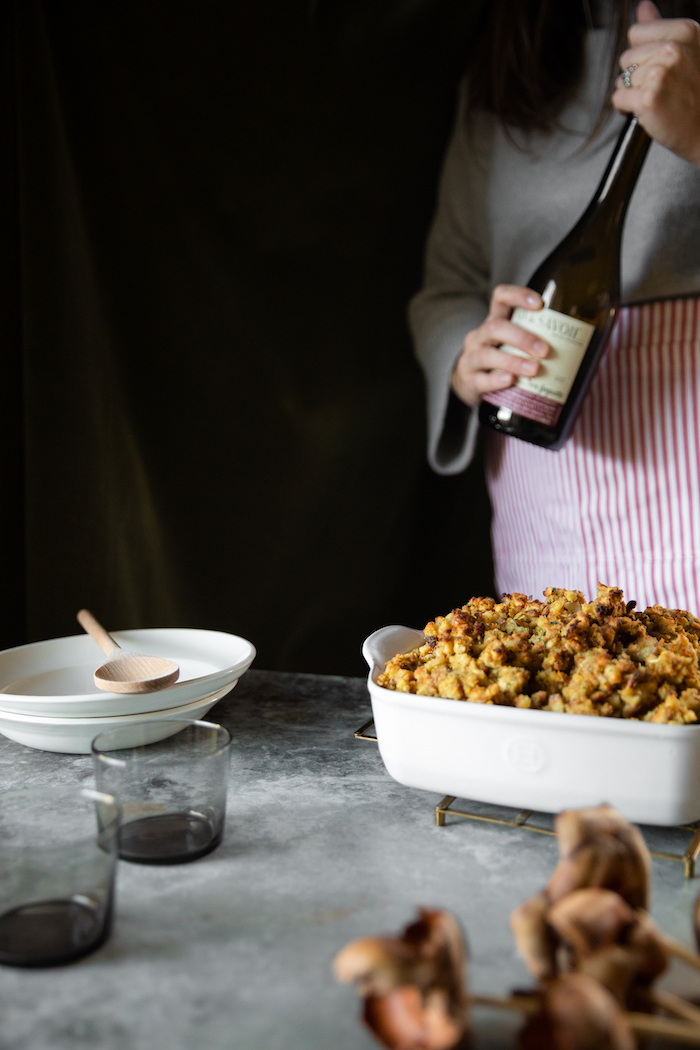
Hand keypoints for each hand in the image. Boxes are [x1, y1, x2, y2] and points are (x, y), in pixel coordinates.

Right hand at [450, 285, 548, 408]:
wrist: (471, 385)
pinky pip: (480, 379)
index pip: (501, 297)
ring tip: (534, 370)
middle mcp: (480, 337)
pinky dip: (496, 380)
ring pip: (487, 354)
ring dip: (513, 361)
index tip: (540, 304)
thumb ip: (537, 341)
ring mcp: (471, 359)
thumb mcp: (514, 346)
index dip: (518, 296)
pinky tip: (510, 381)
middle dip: (522, 337)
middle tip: (545, 350)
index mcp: (494, 322)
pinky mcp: (469, 381)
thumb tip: (588, 344)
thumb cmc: (502, 362)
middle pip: (495, 327)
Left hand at [612, 0, 699, 166]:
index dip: (642, 52)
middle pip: (626, 57)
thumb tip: (643, 7)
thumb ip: (661, 28)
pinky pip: (618, 98)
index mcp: (684, 32)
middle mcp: (673, 50)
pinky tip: (647, 110)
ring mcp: (660, 73)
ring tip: (657, 98)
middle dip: (636, 74)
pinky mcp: (648, 98)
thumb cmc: (695, 94)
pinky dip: (626, 108)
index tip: (658, 65)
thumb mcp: (686, 51)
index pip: (636, 32)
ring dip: (633, 92)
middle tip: (660, 86)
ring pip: (621, 79)